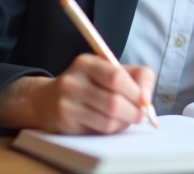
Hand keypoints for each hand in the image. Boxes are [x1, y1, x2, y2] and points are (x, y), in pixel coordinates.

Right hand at [29, 54, 155, 133]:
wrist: (46, 100)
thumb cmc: (89, 85)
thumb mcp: (111, 71)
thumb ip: (137, 77)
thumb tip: (147, 99)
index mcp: (87, 63)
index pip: (116, 76)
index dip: (136, 92)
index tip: (145, 101)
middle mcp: (73, 81)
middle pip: (113, 102)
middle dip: (133, 112)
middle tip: (140, 115)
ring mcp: (66, 103)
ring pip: (108, 120)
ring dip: (123, 123)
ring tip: (125, 119)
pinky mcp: (65, 123)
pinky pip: (98, 130)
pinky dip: (111, 129)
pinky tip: (110, 124)